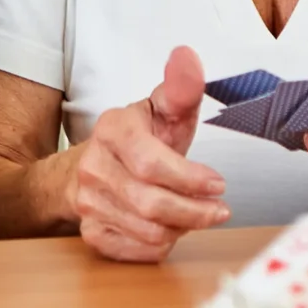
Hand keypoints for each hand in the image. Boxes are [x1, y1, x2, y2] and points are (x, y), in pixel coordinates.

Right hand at [64, 45, 228, 261]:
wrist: (92, 166)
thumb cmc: (137, 139)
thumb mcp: (162, 109)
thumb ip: (181, 88)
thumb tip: (188, 56)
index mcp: (112, 129)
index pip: (151, 163)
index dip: (190, 179)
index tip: (219, 184)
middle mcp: (94, 166)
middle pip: (151, 203)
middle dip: (194, 211)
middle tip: (219, 210)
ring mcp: (88, 202)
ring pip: (146, 231)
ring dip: (181, 228)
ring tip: (195, 215)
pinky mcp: (90, 231)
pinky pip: (133, 251)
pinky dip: (160, 247)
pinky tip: (171, 230)